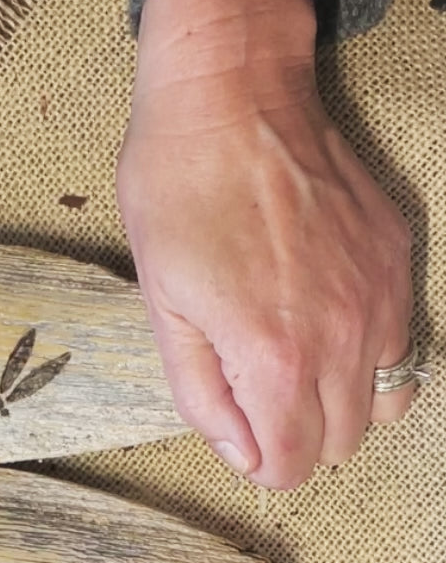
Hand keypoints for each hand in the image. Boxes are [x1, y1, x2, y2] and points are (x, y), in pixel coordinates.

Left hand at [117, 0, 412, 488]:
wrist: (232, 97)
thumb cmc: (178, 196)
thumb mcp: (162, 305)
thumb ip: (202, 392)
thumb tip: (242, 454)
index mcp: (275, 354)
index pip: (293, 464)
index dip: (261, 462)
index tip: (238, 431)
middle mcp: (343, 334)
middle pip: (341, 443)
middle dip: (295, 435)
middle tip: (252, 390)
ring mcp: (380, 295)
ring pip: (382, 401)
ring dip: (336, 402)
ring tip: (289, 362)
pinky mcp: (398, 258)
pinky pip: (400, 342)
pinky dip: (365, 354)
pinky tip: (321, 318)